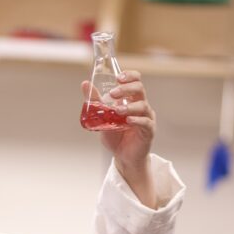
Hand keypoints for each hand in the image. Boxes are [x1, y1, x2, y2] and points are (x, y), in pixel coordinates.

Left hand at [81, 70, 156, 208]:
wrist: (123, 157)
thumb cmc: (115, 136)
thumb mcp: (102, 117)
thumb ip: (95, 101)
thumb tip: (85, 84)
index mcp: (132, 99)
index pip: (136, 80)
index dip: (129, 75)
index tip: (118, 77)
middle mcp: (141, 106)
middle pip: (139, 89)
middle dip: (126, 88)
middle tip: (112, 93)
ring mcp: (147, 118)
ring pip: (143, 105)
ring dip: (128, 106)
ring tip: (116, 111)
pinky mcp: (149, 131)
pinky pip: (146, 122)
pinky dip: (137, 120)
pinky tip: (128, 121)